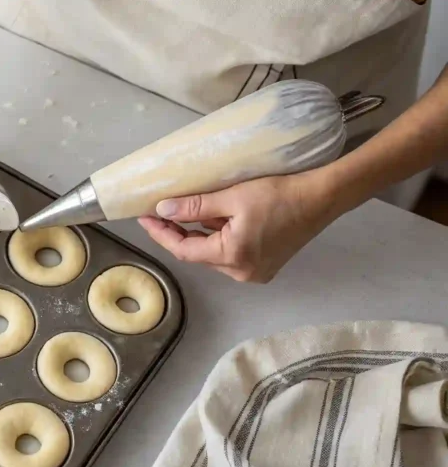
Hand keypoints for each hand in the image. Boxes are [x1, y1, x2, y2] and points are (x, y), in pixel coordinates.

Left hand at [137, 173, 337, 282]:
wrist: (322, 197)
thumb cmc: (280, 194)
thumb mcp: (233, 197)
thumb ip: (195, 207)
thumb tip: (162, 209)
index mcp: (232, 257)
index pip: (183, 250)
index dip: (161, 233)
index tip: (144, 217)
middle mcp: (242, 272)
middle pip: (198, 254)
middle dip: (177, 234)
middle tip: (159, 212)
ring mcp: (256, 272)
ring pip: (214, 254)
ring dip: (198, 235)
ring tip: (183, 212)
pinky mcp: (266, 265)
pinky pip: (230, 254)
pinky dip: (218, 238)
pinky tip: (212, 220)